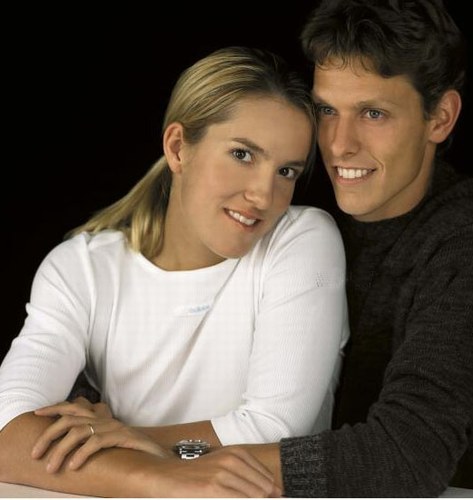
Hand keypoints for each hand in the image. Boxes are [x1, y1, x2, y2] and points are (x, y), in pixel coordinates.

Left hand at [32, 398, 168, 471]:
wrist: (160, 458)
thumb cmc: (132, 454)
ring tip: (51, 467)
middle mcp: (106, 419)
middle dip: (48, 435)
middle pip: (70, 418)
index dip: (54, 408)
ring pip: (79, 431)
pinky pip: (96, 441)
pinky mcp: (123, 437)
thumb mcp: (109, 445)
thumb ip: (93, 440)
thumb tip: (69, 449)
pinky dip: (81, 453)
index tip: (36, 413)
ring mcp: (114, 427)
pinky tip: (74, 466)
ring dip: (61, 450)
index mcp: (102, 418)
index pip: (74, 406)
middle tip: (35, 454)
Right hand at [153, 446, 281, 497]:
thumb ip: (247, 478)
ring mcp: (222, 474)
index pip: (267, 478)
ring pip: (253, 496)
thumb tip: (274, 492)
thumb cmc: (198, 476)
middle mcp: (232, 460)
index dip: (272, 494)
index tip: (275, 499)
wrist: (169, 476)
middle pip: (263, 489)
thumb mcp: (224, 468)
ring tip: (232, 496)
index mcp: (237, 453)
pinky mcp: (213, 488)